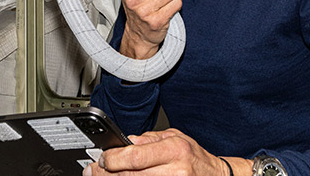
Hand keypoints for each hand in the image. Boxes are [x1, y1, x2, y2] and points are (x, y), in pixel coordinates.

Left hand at [83, 129, 239, 175]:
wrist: (216, 175)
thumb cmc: (195, 156)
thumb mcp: (174, 137)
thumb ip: (149, 139)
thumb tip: (126, 142)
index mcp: (173, 150)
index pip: (135, 156)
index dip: (113, 158)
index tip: (102, 159)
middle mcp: (173, 170)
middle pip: (130, 174)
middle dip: (107, 173)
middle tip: (93, 171)